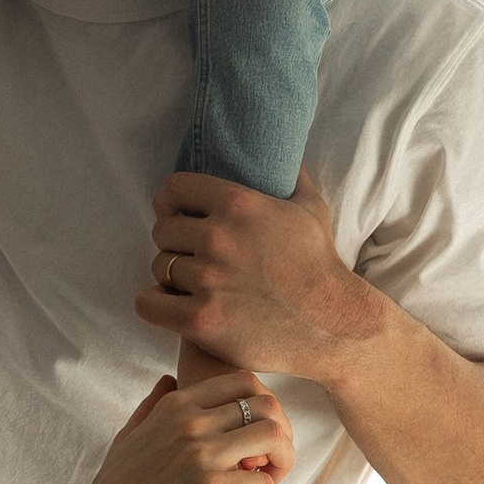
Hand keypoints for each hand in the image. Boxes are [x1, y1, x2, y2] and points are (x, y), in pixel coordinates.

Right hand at [66, 369, 295, 483]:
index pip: (243, 380)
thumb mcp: (129, 435)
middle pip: (267, 405)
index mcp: (176, 405)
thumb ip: (153, 405)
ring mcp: (202, 455)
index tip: (252, 434)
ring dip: (277, 462)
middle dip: (278, 433)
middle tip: (264, 461)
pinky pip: (263, 483)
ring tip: (255, 483)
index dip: (261, 405)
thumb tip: (169, 379)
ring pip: (274, 437)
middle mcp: (192, 422)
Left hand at [136, 173, 368, 387]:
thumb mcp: (311, 210)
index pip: (173, 189)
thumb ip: (293, 179)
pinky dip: (155, 305)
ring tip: (191, 284)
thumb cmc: (321, 266)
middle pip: (162, 231)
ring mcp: (208, 279)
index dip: (169, 202)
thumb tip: (289, 157)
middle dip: (174, 243)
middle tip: (191, 257)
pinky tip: (171, 307)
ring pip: (159, 267)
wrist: (334, 325)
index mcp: (238, 203)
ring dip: (170, 276)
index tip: (174, 215)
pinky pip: (149, 303)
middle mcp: (218, 236)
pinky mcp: (201, 319)